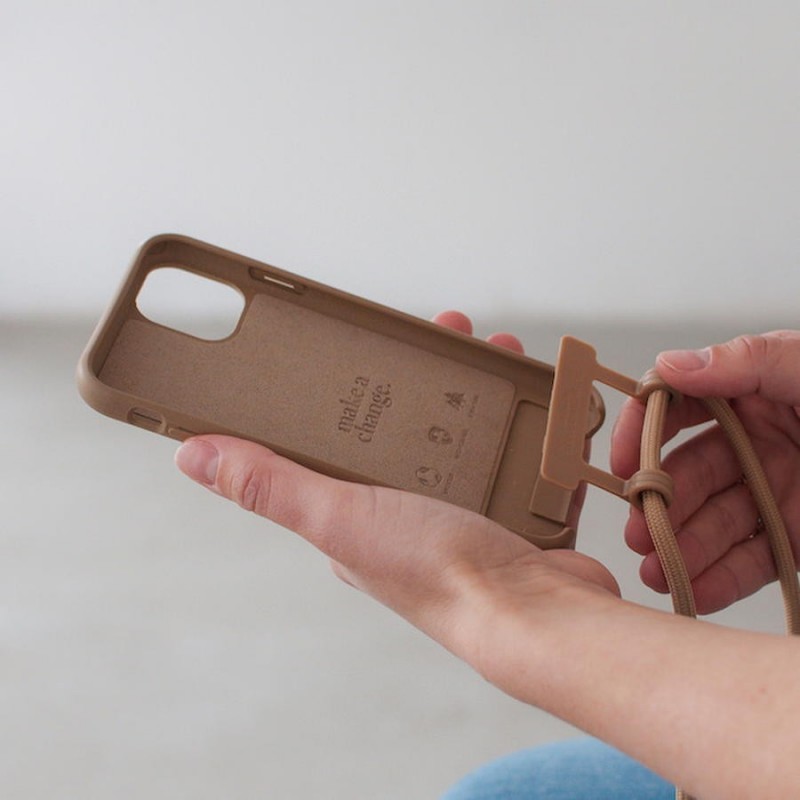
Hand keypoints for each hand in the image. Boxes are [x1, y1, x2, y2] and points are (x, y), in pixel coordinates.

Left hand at [174, 311, 618, 699]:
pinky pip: (515, 451)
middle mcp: (408, 512)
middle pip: (410, 425)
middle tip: (449, 332)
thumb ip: (271, 485)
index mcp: (358, 514)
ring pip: (467, 431)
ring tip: (494, 349)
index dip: (350, 392)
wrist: (538, 613)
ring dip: (480, 387)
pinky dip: (525, 420)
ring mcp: (466, 509)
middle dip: (428, 374)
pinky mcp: (514, 509)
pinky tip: (535, 394)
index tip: (366, 349)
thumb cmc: (439, 575)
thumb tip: (193, 457)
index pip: (341, 441)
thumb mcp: (341, 517)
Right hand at [612, 331, 799, 613]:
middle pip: (690, 473)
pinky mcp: (797, 535)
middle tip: (640, 531)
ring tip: (659, 569)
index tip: (620, 460)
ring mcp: (776, 491)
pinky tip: (693, 588)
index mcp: (754, 392)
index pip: (678, 408)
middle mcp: (758, 442)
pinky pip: (750, 558)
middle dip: (660, 503)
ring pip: (713, 521)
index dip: (640, 432)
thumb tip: (674, 365)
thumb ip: (750, 361)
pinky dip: (718, 577)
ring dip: (681, 546)